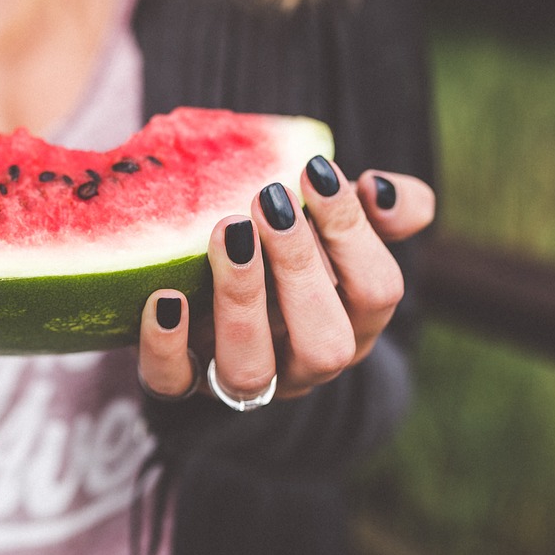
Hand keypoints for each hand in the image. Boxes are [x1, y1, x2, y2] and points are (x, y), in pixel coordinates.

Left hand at [138, 160, 434, 402]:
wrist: (221, 289)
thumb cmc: (293, 247)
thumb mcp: (340, 223)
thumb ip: (388, 205)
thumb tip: (377, 188)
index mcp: (353, 323)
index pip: (376, 292)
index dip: (352, 233)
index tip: (315, 172)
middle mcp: (304, 363)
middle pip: (325, 345)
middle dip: (300, 269)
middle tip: (270, 201)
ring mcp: (243, 379)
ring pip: (250, 371)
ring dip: (241, 300)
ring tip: (228, 233)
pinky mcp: (181, 381)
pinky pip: (171, 383)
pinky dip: (165, 345)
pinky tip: (165, 296)